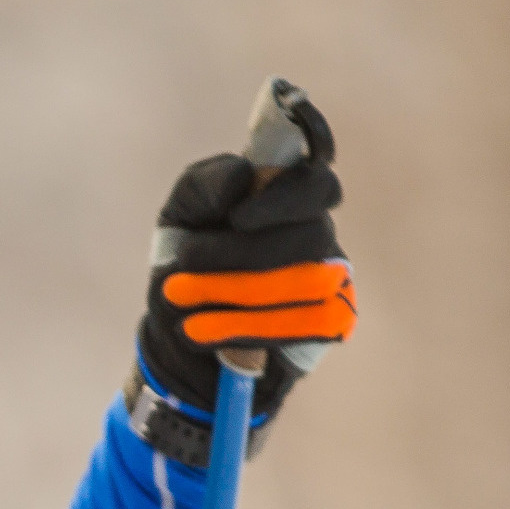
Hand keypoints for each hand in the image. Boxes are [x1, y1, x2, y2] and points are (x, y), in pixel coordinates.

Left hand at [131, 91, 352, 460]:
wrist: (177, 329)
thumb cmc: (187, 258)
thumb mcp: (180, 214)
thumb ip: (203, 185)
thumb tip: (242, 178)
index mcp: (289, 198)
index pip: (319, 184)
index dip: (285, 199)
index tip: (236, 219)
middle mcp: (318, 236)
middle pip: (310, 236)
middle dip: (241, 253)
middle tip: (185, 260)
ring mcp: (331, 282)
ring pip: (306, 285)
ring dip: (233, 293)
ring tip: (180, 297)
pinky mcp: (328, 325)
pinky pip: (304, 327)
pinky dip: (244, 330)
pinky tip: (200, 331)